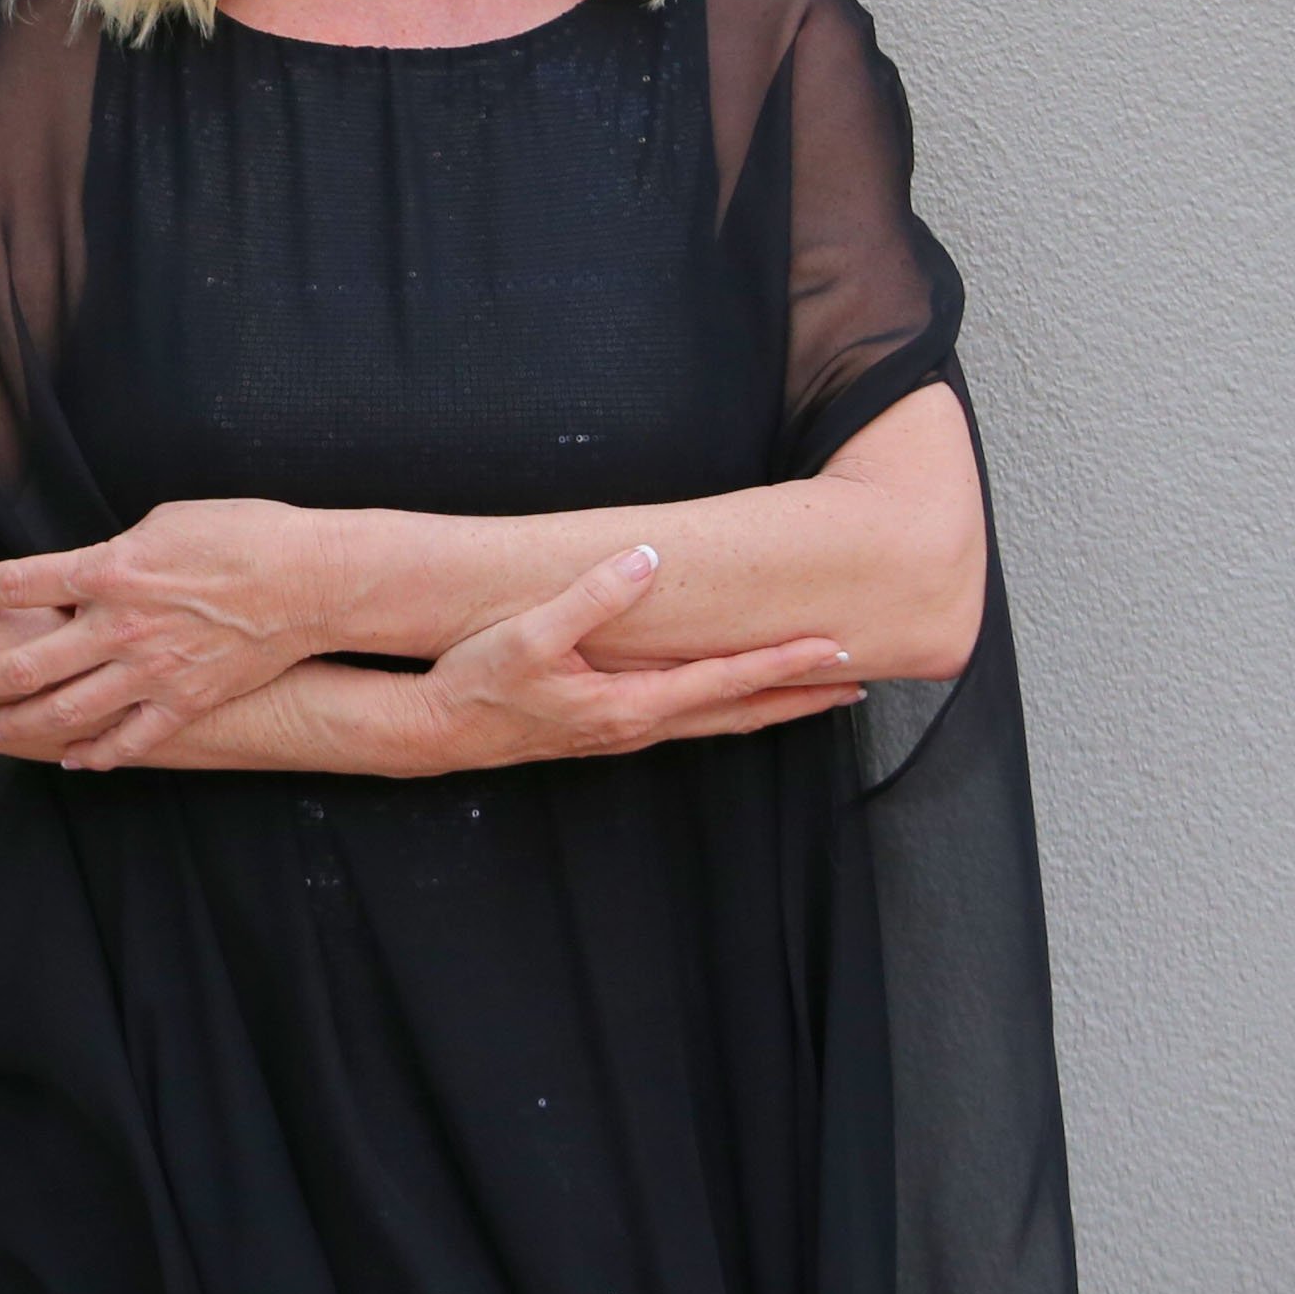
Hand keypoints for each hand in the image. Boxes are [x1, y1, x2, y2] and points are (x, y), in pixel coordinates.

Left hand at [0, 499, 359, 769]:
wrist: (310, 580)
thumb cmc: (241, 534)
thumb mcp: (163, 523)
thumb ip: (114, 556)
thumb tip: (87, 573)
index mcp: (110, 571)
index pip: (20, 582)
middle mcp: (121, 627)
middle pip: (28, 661)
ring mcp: (152, 672)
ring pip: (69, 710)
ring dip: (20, 724)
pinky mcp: (186, 702)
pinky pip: (131, 740)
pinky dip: (97, 754)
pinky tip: (72, 761)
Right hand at [400, 544, 862, 774]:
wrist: (437, 729)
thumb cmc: (480, 682)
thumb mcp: (530, 633)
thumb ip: (591, 597)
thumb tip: (646, 560)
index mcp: (631, 705)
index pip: (725, 682)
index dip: (782, 665)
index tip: (832, 649)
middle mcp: (638, 726)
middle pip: (738, 714)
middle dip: (799, 699)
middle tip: (856, 684)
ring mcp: (625, 733)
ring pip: (717, 722)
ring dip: (770, 708)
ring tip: (814, 694)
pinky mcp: (610, 729)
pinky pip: (689, 719)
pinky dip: (729, 708)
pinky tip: (732, 696)